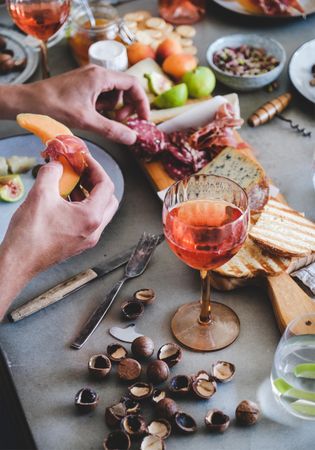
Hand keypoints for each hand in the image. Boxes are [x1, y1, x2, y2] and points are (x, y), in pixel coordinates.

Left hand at [0, 65, 149, 144]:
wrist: (29, 102)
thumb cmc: (55, 107)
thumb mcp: (87, 121)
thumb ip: (112, 130)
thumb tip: (133, 138)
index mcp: (101, 76)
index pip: (133, 85)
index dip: (141, 102)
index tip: (142, 119)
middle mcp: (97, 73)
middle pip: (124, 89)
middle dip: (126, 107)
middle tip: (120, 122)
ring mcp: (89, 78)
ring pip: (112, 94)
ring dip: (112, 109)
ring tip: (100, 120)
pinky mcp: (82, 85)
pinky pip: (100, 96)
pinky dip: (101, 108)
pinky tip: (91, 116)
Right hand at [0, 154, 117, 318]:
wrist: (18, 262)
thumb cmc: (30, 234)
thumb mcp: (40, 194)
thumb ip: (52, 173)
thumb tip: (56, 164)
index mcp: (91, 218)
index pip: (106, 186)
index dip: (96, 167)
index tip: (84, 158)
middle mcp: (95, 230)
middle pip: (108, 199)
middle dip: (96, 181)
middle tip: (82, 170)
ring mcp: (88, 239)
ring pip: (99, 211)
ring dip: (88, 194)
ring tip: (71, 182)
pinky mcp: (78, 244)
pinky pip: (87, 220)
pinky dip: (81, 206)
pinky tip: (64, 198)